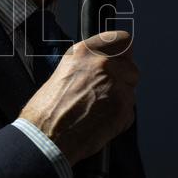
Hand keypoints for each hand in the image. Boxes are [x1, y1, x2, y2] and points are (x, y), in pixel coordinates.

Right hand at [18, 30, 138, 166]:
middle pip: (131, 67)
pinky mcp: (124, 109)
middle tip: (107, 92)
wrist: (46, 137)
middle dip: (123, 80)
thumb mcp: (64, 72)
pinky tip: (100, 122)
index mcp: (85, 52)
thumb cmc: (46, 111)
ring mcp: (116, 86)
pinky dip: (119, 118)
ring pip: (131, 90)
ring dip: (120, 99)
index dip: (122, 53)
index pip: (121, 40)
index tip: (121, 60)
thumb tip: (103, 67)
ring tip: (97, 110)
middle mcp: (103, 64)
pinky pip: (129, 111)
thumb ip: (88, 65)